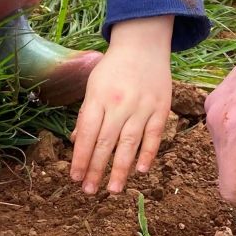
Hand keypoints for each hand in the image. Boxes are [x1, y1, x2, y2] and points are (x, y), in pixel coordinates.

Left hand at [70, 16, 173, 194]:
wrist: (143, 44)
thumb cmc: (113, 68)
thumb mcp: (93, 86)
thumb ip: (86, 114)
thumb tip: (75, 142)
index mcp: (98, 98)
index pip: (87, 134)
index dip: (80, 158)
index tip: (75, 177)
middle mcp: (119, 104)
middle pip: (105, 142)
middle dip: (96, 169)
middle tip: (89, 191)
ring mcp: (142, 106)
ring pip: (129, 143)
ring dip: (120, 169)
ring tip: (113, 190)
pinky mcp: (160, 108)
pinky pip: (154, 135)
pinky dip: (147, 154)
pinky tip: (140, 171)